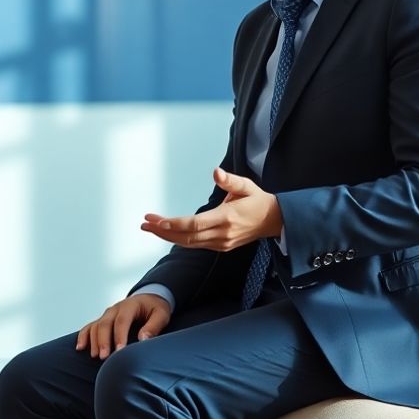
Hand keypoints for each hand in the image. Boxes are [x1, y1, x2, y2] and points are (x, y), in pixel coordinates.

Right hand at [76, 293, 171, 359]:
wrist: (148, 299)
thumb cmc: (155, 308)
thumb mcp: (161, 314)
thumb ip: (153, 326)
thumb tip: (142, 339)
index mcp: (130, 305)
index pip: (122, 321)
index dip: (119, 336)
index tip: (119, 351)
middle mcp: (115, 309)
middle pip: (105, 324)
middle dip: (103, 341)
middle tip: (104, 357)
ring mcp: (107, 314)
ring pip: (96, 326)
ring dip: (93, 341)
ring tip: (95, 356)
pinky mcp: (103, 320)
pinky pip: (89, 327)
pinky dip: (83, 336)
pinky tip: (80, 348)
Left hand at [140, 167, 281, 250]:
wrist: (274, 221)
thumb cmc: (257, 200)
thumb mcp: (246, 186)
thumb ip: (230, 180)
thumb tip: (216, 172)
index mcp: (227, 217)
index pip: (196, 224)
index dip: (176, 224)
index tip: (159, 221)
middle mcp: (223, 233)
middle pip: (187, 236)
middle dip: (163, 231)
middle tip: (145, 223)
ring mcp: (221, 242)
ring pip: (189, 243)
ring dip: (167, 236)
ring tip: (149, 227)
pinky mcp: (220, 246)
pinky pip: (195, 244)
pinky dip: (179, 239)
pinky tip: (166, 232)